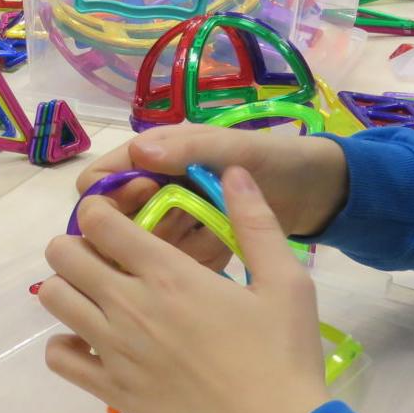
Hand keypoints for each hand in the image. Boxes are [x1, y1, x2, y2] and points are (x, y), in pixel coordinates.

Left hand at [39, 167, 329, 412]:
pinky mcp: (109, 390)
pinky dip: (66, 346)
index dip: (100, 211)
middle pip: (63, 254)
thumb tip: (231, 171)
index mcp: (168, 273)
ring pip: (53, 298)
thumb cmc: (284, 361)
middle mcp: (128, 305)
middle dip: (77, 245)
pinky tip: (93, 344)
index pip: (99, 221)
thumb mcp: (286, 283)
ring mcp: (113, 350)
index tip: (117, 218)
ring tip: (98, 296)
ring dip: (68, 289)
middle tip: (105, 257)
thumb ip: (255, 222)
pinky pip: (58, 357)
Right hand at [75, 124, 347, 252]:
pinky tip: (224, 250)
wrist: (314, 193)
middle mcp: (149, 191)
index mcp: (149, 157)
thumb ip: (187, 150)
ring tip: (214, 233)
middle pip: (114, 221)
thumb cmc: (271, 159)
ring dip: (175, 246)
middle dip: (145, 227)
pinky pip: (173, 264)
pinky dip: (196, 261)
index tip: (147, 196)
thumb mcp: (231, 148)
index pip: (99, 180)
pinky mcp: (187, 248)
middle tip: (187, 223)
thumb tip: (139, 155)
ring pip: (141, 247)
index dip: (110, 194)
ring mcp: (168, 221)